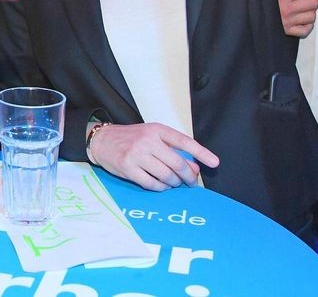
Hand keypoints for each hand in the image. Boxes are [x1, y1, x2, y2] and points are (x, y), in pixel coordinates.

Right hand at [88, 122, 219, 190]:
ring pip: (166, 176)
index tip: (214, 163)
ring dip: (174, 183)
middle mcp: (147, 141)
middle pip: (177, 164)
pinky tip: (161, 185)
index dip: (201, 153)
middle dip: (188, 176)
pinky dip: (161, 187)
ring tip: (174, 182)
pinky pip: (152, 184)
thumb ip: (174, 150)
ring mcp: (137, 155)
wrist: (103, 140)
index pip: (184, 142)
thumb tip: (194, 168)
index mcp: (157, 130)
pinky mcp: (128, 169)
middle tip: (191, 182)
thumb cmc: (131, 138)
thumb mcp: (153, 137)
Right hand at [276, 0, 317, 38]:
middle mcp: (288, 9)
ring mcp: (289, 21)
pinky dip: (307, 24)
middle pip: (313, 2)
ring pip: (311, 16)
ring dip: (310, 9)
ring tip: (305, 4)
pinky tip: (303, 18)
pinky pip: (305, 30)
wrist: (246, 13)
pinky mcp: (287, 30)